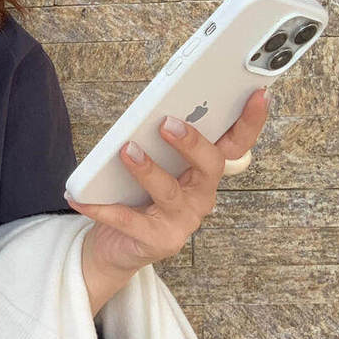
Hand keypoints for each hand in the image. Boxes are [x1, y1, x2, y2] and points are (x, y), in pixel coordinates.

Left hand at [64, 87, 269, 276]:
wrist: (118, 245)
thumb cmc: (136, 195)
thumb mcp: (153, 163)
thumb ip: (158, 138)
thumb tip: (153, 109)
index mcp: (204, 172)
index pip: (235, 144)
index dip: (250, 121)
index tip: (259, 94)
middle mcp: (201, 196)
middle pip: (210, 166)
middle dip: (192, 142)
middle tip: (168, 123)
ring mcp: (182, 221)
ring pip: (169, 191)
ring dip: (147, 169)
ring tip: (126, 150)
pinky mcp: (158, 241)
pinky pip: (128, 220)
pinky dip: (101, 207)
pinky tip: (80, 197)